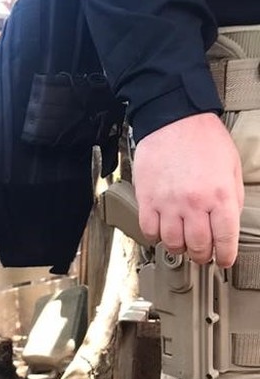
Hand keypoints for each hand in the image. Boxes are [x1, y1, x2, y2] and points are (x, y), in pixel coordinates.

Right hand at [133, 113, 243, 266]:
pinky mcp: (148, 201)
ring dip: (179, 247)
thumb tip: (228, 222)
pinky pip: (150, 232)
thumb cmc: (203, 138)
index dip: (225, 256)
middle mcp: (194, 203)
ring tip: (182, 241)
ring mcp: (168, 204)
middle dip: (202, 255)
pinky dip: (156, 236)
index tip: (223, 260)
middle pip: (198, 247)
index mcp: (219, 195)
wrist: (174, 118)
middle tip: (202, 253)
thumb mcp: (231, 166)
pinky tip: (163, 229)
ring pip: (172, 244)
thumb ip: (231, 198)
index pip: (225, 239)